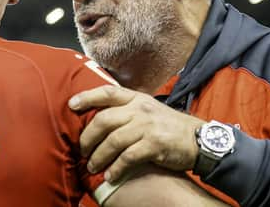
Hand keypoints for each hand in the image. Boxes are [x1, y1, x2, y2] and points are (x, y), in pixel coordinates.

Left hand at [69, 85, 205, 182]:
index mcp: (137, 98)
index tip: (71, 105)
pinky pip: (127, 158)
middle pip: (104, 120)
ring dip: (99, 156)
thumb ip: (127, 110)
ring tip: (92, 166)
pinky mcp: (154, 145)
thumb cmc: (169, 126)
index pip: (107, 92)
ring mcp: (147, 126)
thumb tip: (101, 118)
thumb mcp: (149, 109)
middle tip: (81, 149)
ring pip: (113, 141)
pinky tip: (110, 176)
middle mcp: (140, 109)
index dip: (87, 97)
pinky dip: (116, 168)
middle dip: (88, 137)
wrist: (198, 138)